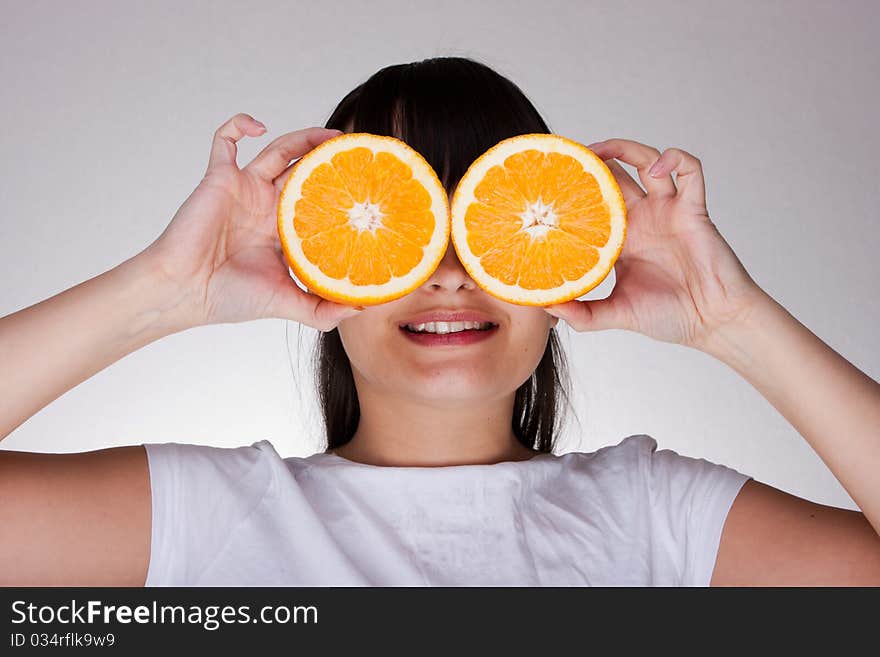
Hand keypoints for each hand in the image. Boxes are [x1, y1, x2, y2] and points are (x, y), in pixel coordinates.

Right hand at [142, 113, 361, 330]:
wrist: (185, 291)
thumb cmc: (229, 297)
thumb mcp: (287, 303)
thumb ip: (322, 309)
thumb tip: (362, 306)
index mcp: (285, 232)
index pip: (321, 204)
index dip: (343, 195)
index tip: (369, 188)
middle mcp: (268, 207)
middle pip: (307, 172)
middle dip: (331, 160)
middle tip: (356, 152)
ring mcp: (245, 189)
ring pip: (279, 151)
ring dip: (304, 138)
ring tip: (332, 135)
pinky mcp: (220, 177)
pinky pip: (224, 140)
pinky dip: (238, 125)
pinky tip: (258, 126)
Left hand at [544, 138, 765, 348]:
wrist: (711, 323)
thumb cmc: (669, 316)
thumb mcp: (615, 314)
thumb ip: (581, 314)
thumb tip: (544, 306)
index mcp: (621, 239)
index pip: (591, 204)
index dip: (572, 191)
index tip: (547, 184)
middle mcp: (641, 219)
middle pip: (614, 176)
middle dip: (592, 162)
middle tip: (568, 156)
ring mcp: (667, 211)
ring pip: (646, 161)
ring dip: (624, 148)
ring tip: (599, 149)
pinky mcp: (693, 210)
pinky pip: (690, 170)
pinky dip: (675, 158)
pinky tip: (656, 167)